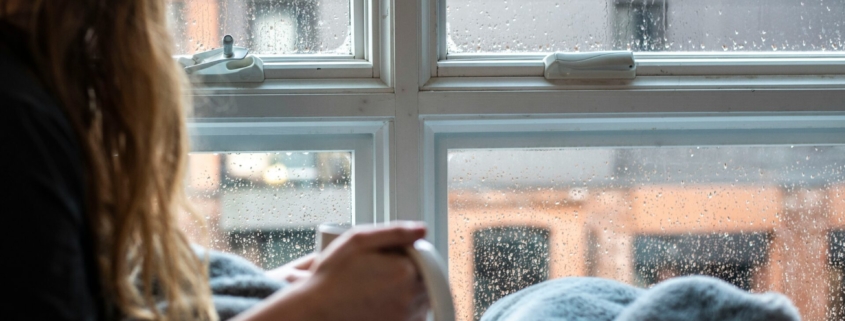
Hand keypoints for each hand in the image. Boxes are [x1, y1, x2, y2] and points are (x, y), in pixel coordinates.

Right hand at [233, 223, 429, 320]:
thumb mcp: (358, 240)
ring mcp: (406, 317)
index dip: (407, 257)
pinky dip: (401, 310)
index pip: (424, 258)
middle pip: (424, 279)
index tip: (390, 259)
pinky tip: (378, 305)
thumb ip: (395, 232)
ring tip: (375, 291)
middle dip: (407, 274)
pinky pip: (412, 317)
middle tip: (378, 275)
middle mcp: (411, 297)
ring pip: (420, 300)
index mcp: (405, 271)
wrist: (314, 314)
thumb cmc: (331, 277)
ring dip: (406, 293)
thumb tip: (422, 229)